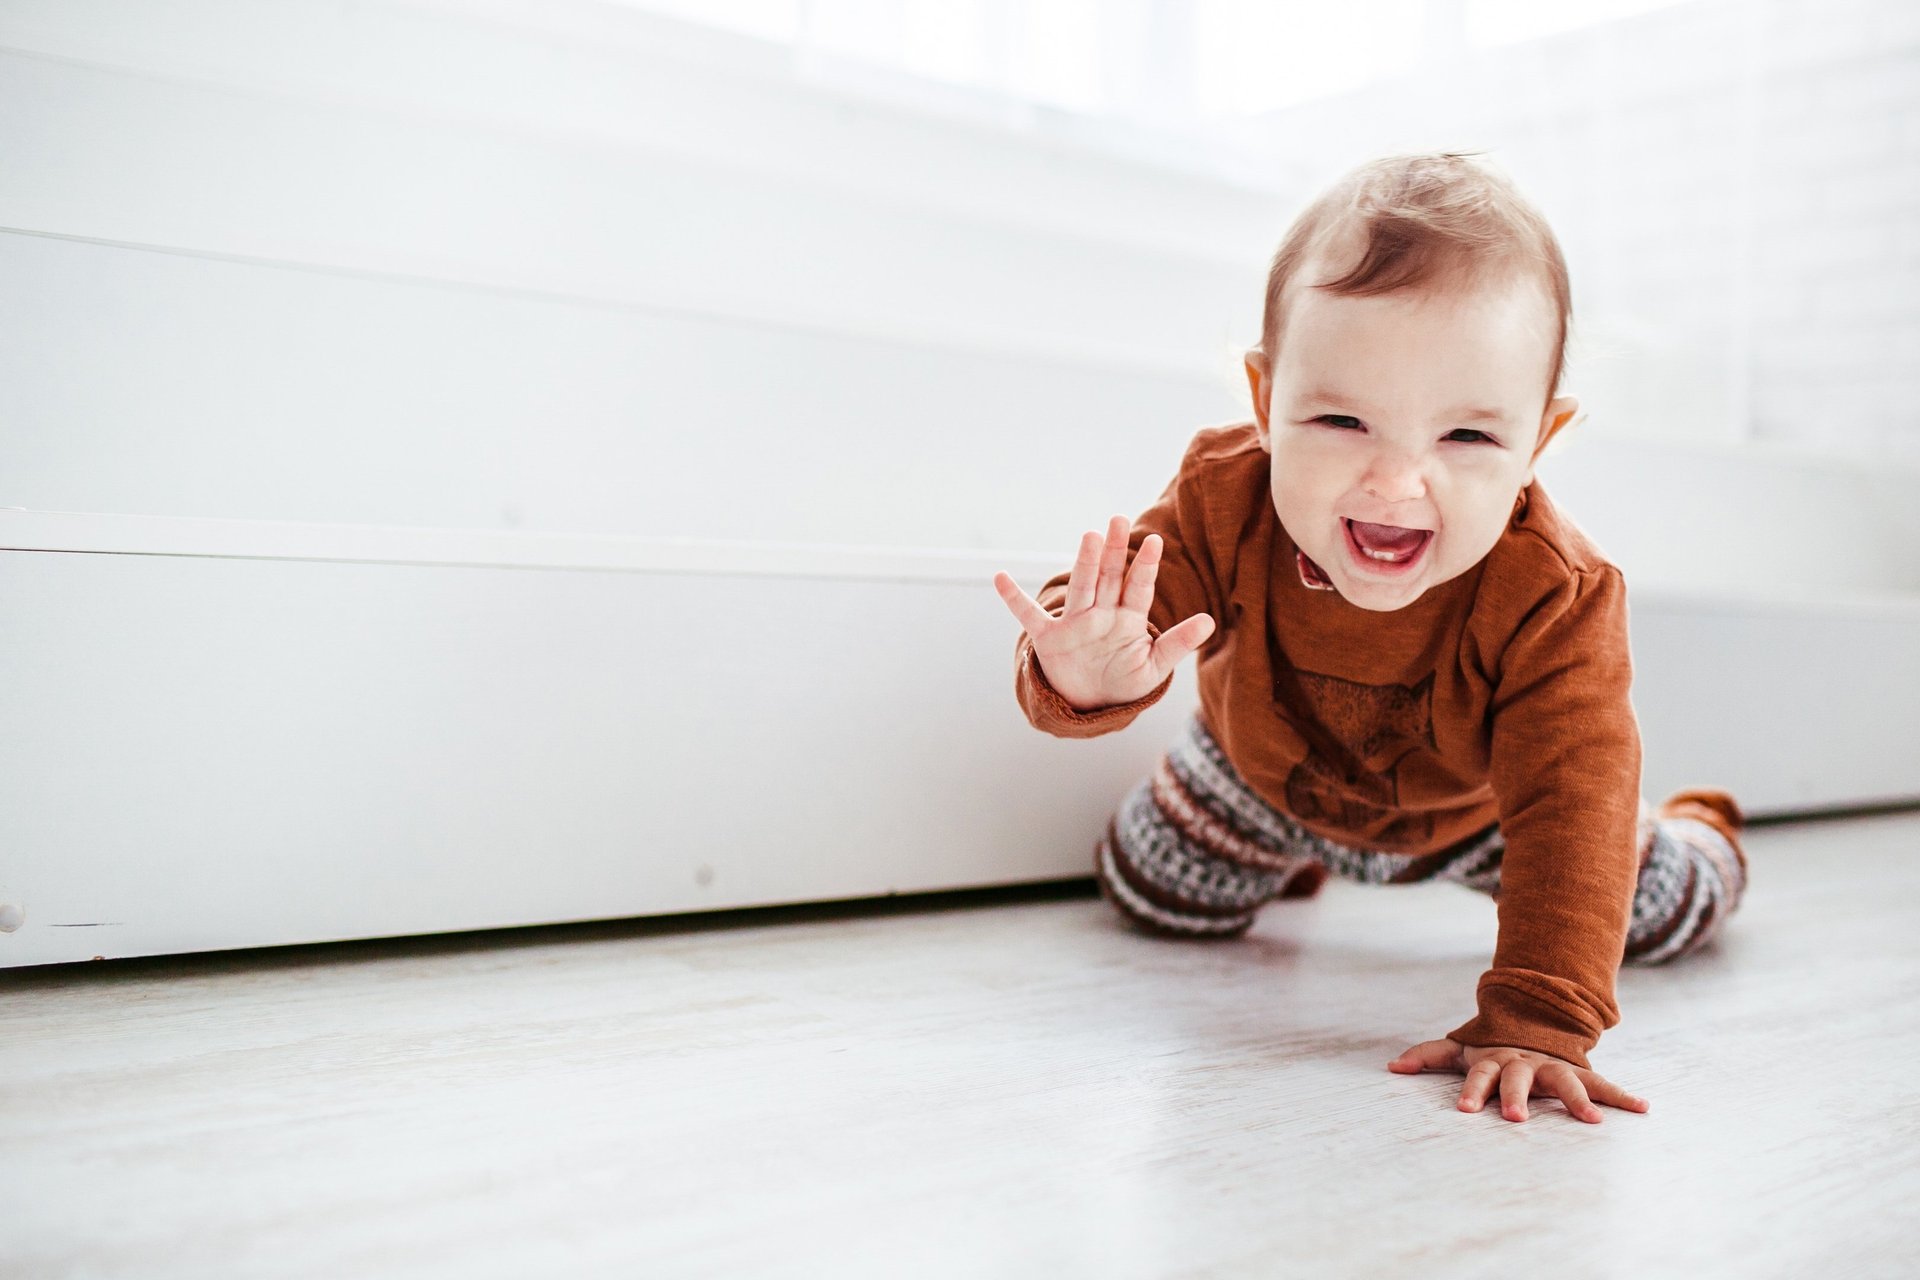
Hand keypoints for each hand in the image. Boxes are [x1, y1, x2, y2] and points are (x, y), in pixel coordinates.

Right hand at [993, 515, 1214, 711]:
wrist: (1091, 702)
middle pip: (1109, 577)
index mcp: (1128, 619)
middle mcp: (1101, 614)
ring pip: (1081, 588)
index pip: (1138, 588)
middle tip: (1119, 520)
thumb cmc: (1124, 681)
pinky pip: (1029, 616)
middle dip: (1115, 551)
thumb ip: (1178, 643)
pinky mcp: (1050, 638)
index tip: (1156, 542)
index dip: (1146, 567)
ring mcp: (1075, 623)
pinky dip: (1013, 599)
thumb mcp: (1154, 667)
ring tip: (1091, 537)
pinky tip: (999, 578)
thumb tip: (1211, 622)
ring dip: (1085, 564)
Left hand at [1387, 1038, 1650, 1124]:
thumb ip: (1428, 1055)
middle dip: (1516, 1097)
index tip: (1463, 1110)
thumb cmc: (1492, 1048)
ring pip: (1567, 1081)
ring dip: (1578, 1100)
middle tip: (1513, 1119)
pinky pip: (1603, 1085)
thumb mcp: (1461, 1049)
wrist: (1536, 1023)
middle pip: (1519, 1078)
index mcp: (1495, 1058)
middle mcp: (1526, 1062)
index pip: (1479, 1074)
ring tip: (1593, 1122)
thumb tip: (1391, 1067)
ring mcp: (1555, 1067)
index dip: (1471, 1090)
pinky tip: (1643, 1109)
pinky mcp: (1580, 1073)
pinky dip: (1622, 1096)